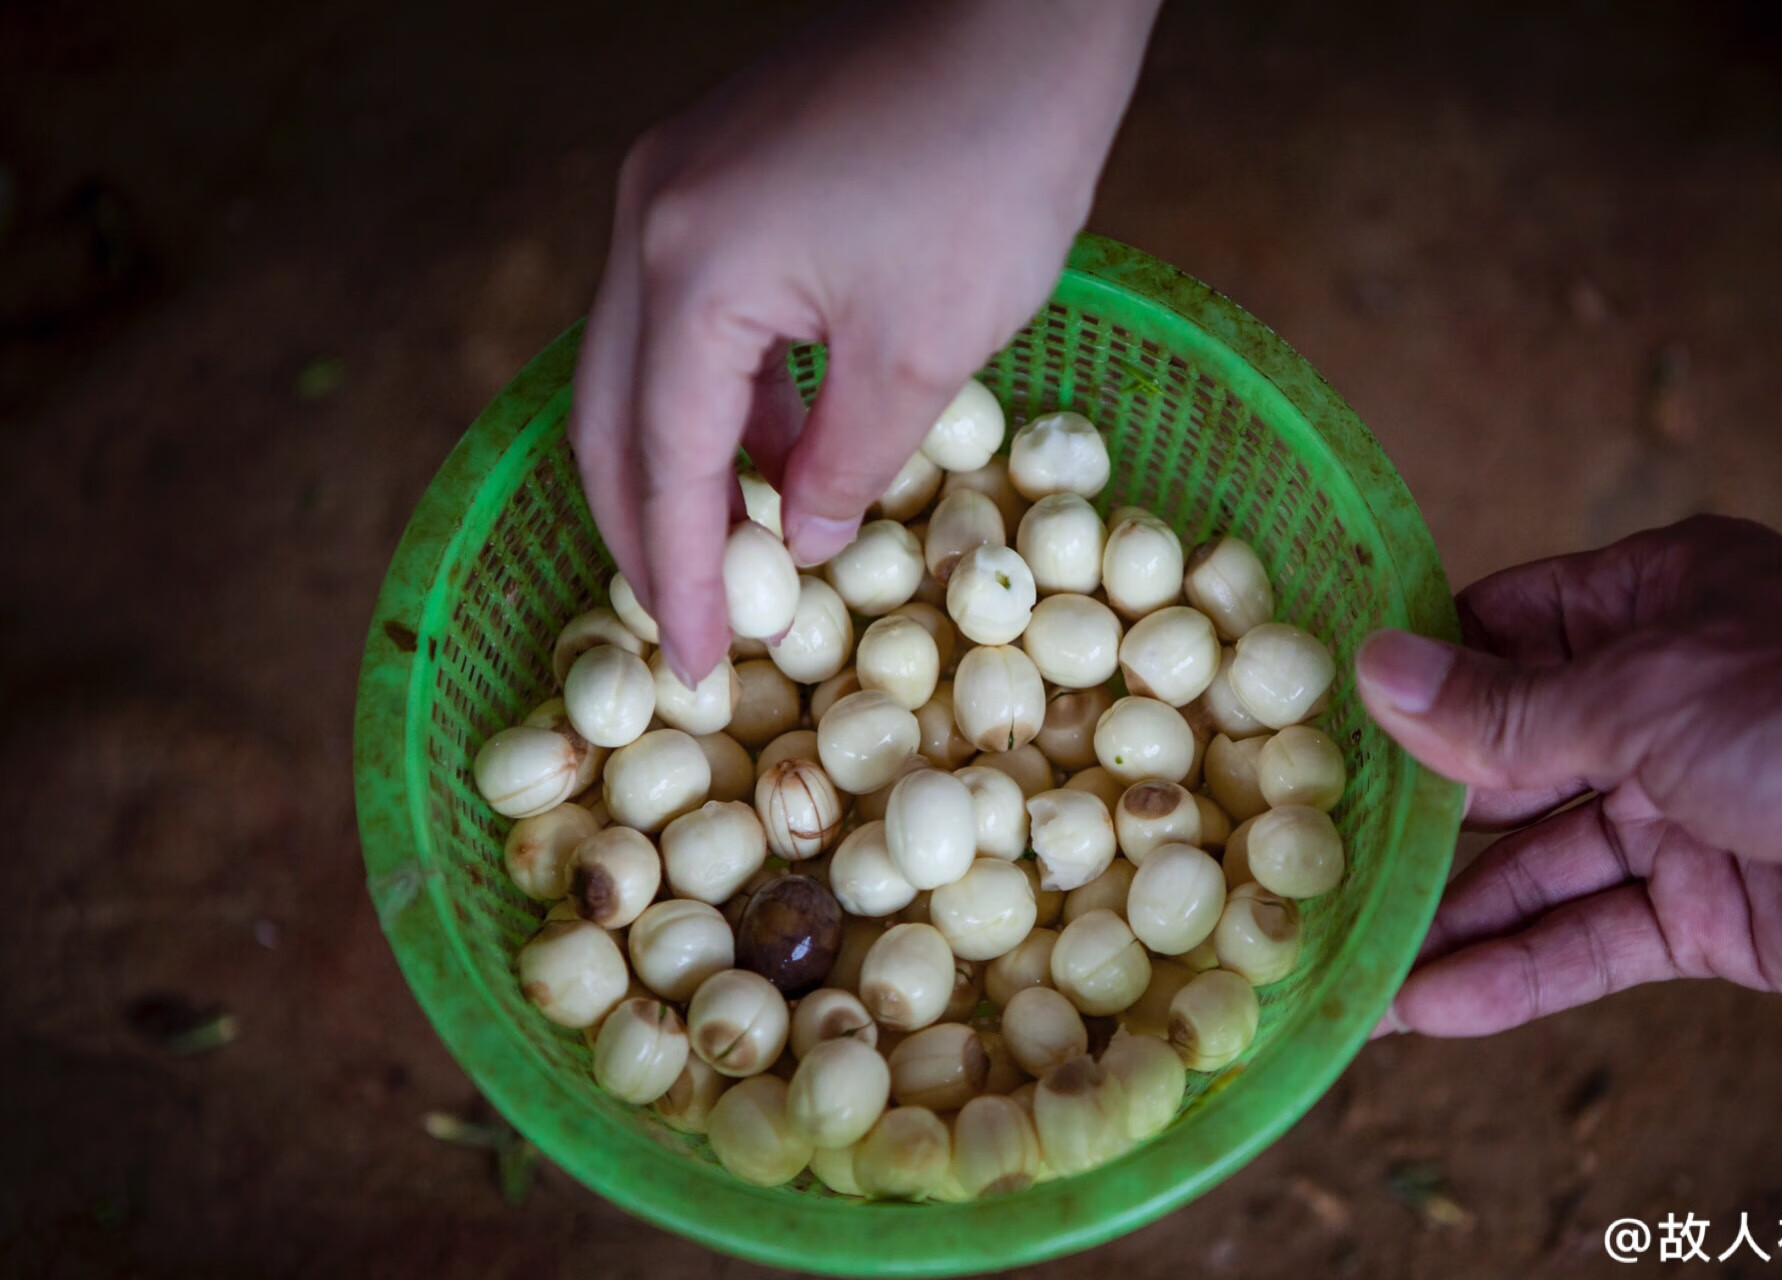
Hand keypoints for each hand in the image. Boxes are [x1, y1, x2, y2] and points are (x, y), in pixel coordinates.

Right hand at [569, 0, 1160, 681]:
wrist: (1022, 11)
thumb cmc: (993, 166)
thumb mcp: (924, 352)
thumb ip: (849, 464)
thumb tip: (803, 542)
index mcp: (689, 268)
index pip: (661, 460)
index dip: (681, 575)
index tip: (698, 667)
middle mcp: (649, 219)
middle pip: (609, 414)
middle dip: (649, 531)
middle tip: (691, 624)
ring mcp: (670, 183)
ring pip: (641, 362)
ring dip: (688, 461)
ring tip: (752, 546)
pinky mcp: (710, 168)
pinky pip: (688, 307)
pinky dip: (726, 390)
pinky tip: (784, 444)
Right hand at [1357, 515, 1781, 1035]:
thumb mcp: (1649, 692)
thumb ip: (1507, 706)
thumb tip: (1375, 670)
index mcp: (1648, 607)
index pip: (1500, 632)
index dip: (1410, 678)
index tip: (1306, 716)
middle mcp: (1657, 704)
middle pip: (1505, 762)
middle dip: (1412, 815)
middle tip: (1299, 856)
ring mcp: (1682, 813)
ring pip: (1539, 867)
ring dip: (1449, 918)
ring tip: (1346, 963)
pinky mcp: (1711, 914)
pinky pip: (1594, 941)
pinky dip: (1516, 976)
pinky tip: (1427, 1009)